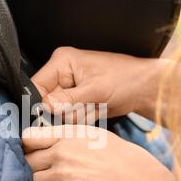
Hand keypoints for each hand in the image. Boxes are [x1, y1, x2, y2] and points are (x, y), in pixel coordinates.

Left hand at [22, 125, 170, 180]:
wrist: (133, 179)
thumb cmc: (119, 156)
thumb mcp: (93, 134)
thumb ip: (69, 135)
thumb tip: (55, 138)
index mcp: (67, 134)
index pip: (28, 137)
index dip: (26, 146)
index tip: (31, 152)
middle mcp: (60, 153)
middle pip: (26, 161)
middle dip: (30, 167)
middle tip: (40, 172)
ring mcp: (61, 174)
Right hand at [32, 47, 162, 120]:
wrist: (143, 89)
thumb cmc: (125, 79)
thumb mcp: (95, 89)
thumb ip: (67, 99)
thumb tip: (45, 107)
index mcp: (62, 62)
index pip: (37, 86)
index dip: (42, 104)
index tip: (55, 114)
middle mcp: (62, 75)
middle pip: (47, 103)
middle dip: (66, 111)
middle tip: (86, 106)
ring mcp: (69, 90)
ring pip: (58, 114)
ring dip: (77, 116)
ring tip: (95, 106)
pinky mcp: (76, 102)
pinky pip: (70, 118)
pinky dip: (82, 119)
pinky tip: (96, 110)